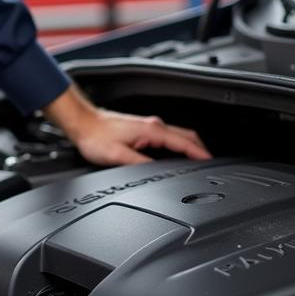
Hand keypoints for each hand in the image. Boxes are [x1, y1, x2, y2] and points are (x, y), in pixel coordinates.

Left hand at [42, 85, 209, 166]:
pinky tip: (177, 154)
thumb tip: (158, 173)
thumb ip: (140, 164)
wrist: (82, 123)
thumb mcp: (118, 156)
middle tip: (211, 163)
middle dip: (201, 149)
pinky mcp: (142, 129)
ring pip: (178, 135)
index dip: (200, 154)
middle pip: (186, 136)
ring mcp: (148, 126)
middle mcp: (153, 125)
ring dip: (190, 147)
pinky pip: (169, 136)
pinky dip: (179, 145)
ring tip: (198, 161)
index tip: (212, 162)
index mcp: (152, 130)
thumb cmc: (95, 136)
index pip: (184, 142)